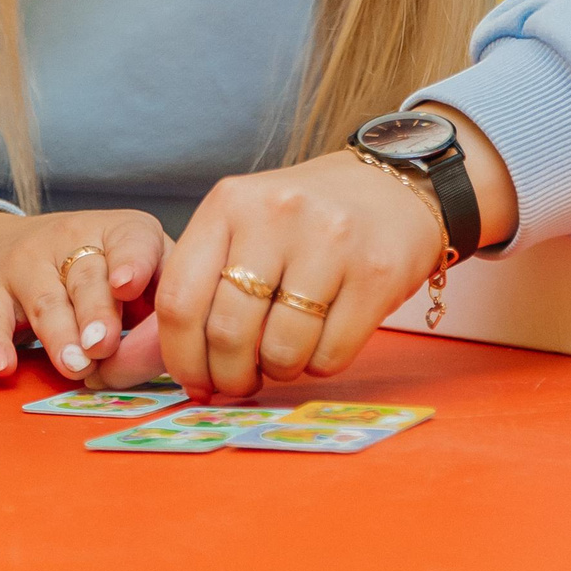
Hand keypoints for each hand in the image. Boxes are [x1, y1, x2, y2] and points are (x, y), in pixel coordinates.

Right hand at [0, 208, 167, 380]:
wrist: (8, 245)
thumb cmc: (96, 270)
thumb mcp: (134, 273)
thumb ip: (155, 312)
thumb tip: (167, 358)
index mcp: (119, 233)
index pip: (132, 240)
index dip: (132, 263)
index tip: (128, 287)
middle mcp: (71, 239)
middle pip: (88, 276)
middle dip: (97, 313)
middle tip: (102, 345)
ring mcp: (26, 262)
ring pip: (46, 299)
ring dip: (60, 336)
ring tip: (74, 366)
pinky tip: (2, 365)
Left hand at [156, 152, 445, 399]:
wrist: (392, 188)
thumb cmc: (304, 218)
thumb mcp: (244, 223)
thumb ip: (205, 278)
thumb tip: (178, 363)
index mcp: (229, 202)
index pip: (180, 296)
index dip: (180, 355)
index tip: (193, 380)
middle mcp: (275, 215)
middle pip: (229, 331)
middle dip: (229, 375)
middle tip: (239, 382)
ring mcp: (329, 241)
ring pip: (281, 350)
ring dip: (278, 371)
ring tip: (284, 355)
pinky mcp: (376, 272)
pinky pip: (330, 355)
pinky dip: (319, 365)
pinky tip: (322, 341)